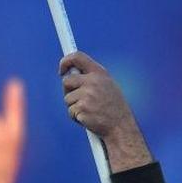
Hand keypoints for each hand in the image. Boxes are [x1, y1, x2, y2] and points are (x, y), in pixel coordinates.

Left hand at [59, 51, 151, 171]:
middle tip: (79, 99)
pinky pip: (70, 111)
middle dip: (68, 91)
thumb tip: (69, 74)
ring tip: (89, 110)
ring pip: (67, 98)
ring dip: (73, 106)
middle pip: (66, 81)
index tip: (61, 70)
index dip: (65, 61)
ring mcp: (87, 94)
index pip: (77, 57)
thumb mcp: (106, 85)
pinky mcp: (81, 107)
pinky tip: (88, 117)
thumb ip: (90, 78)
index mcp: (99, 72)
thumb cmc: (112, 107)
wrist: (120, 125)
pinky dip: (75, 116)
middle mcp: (93, 81)